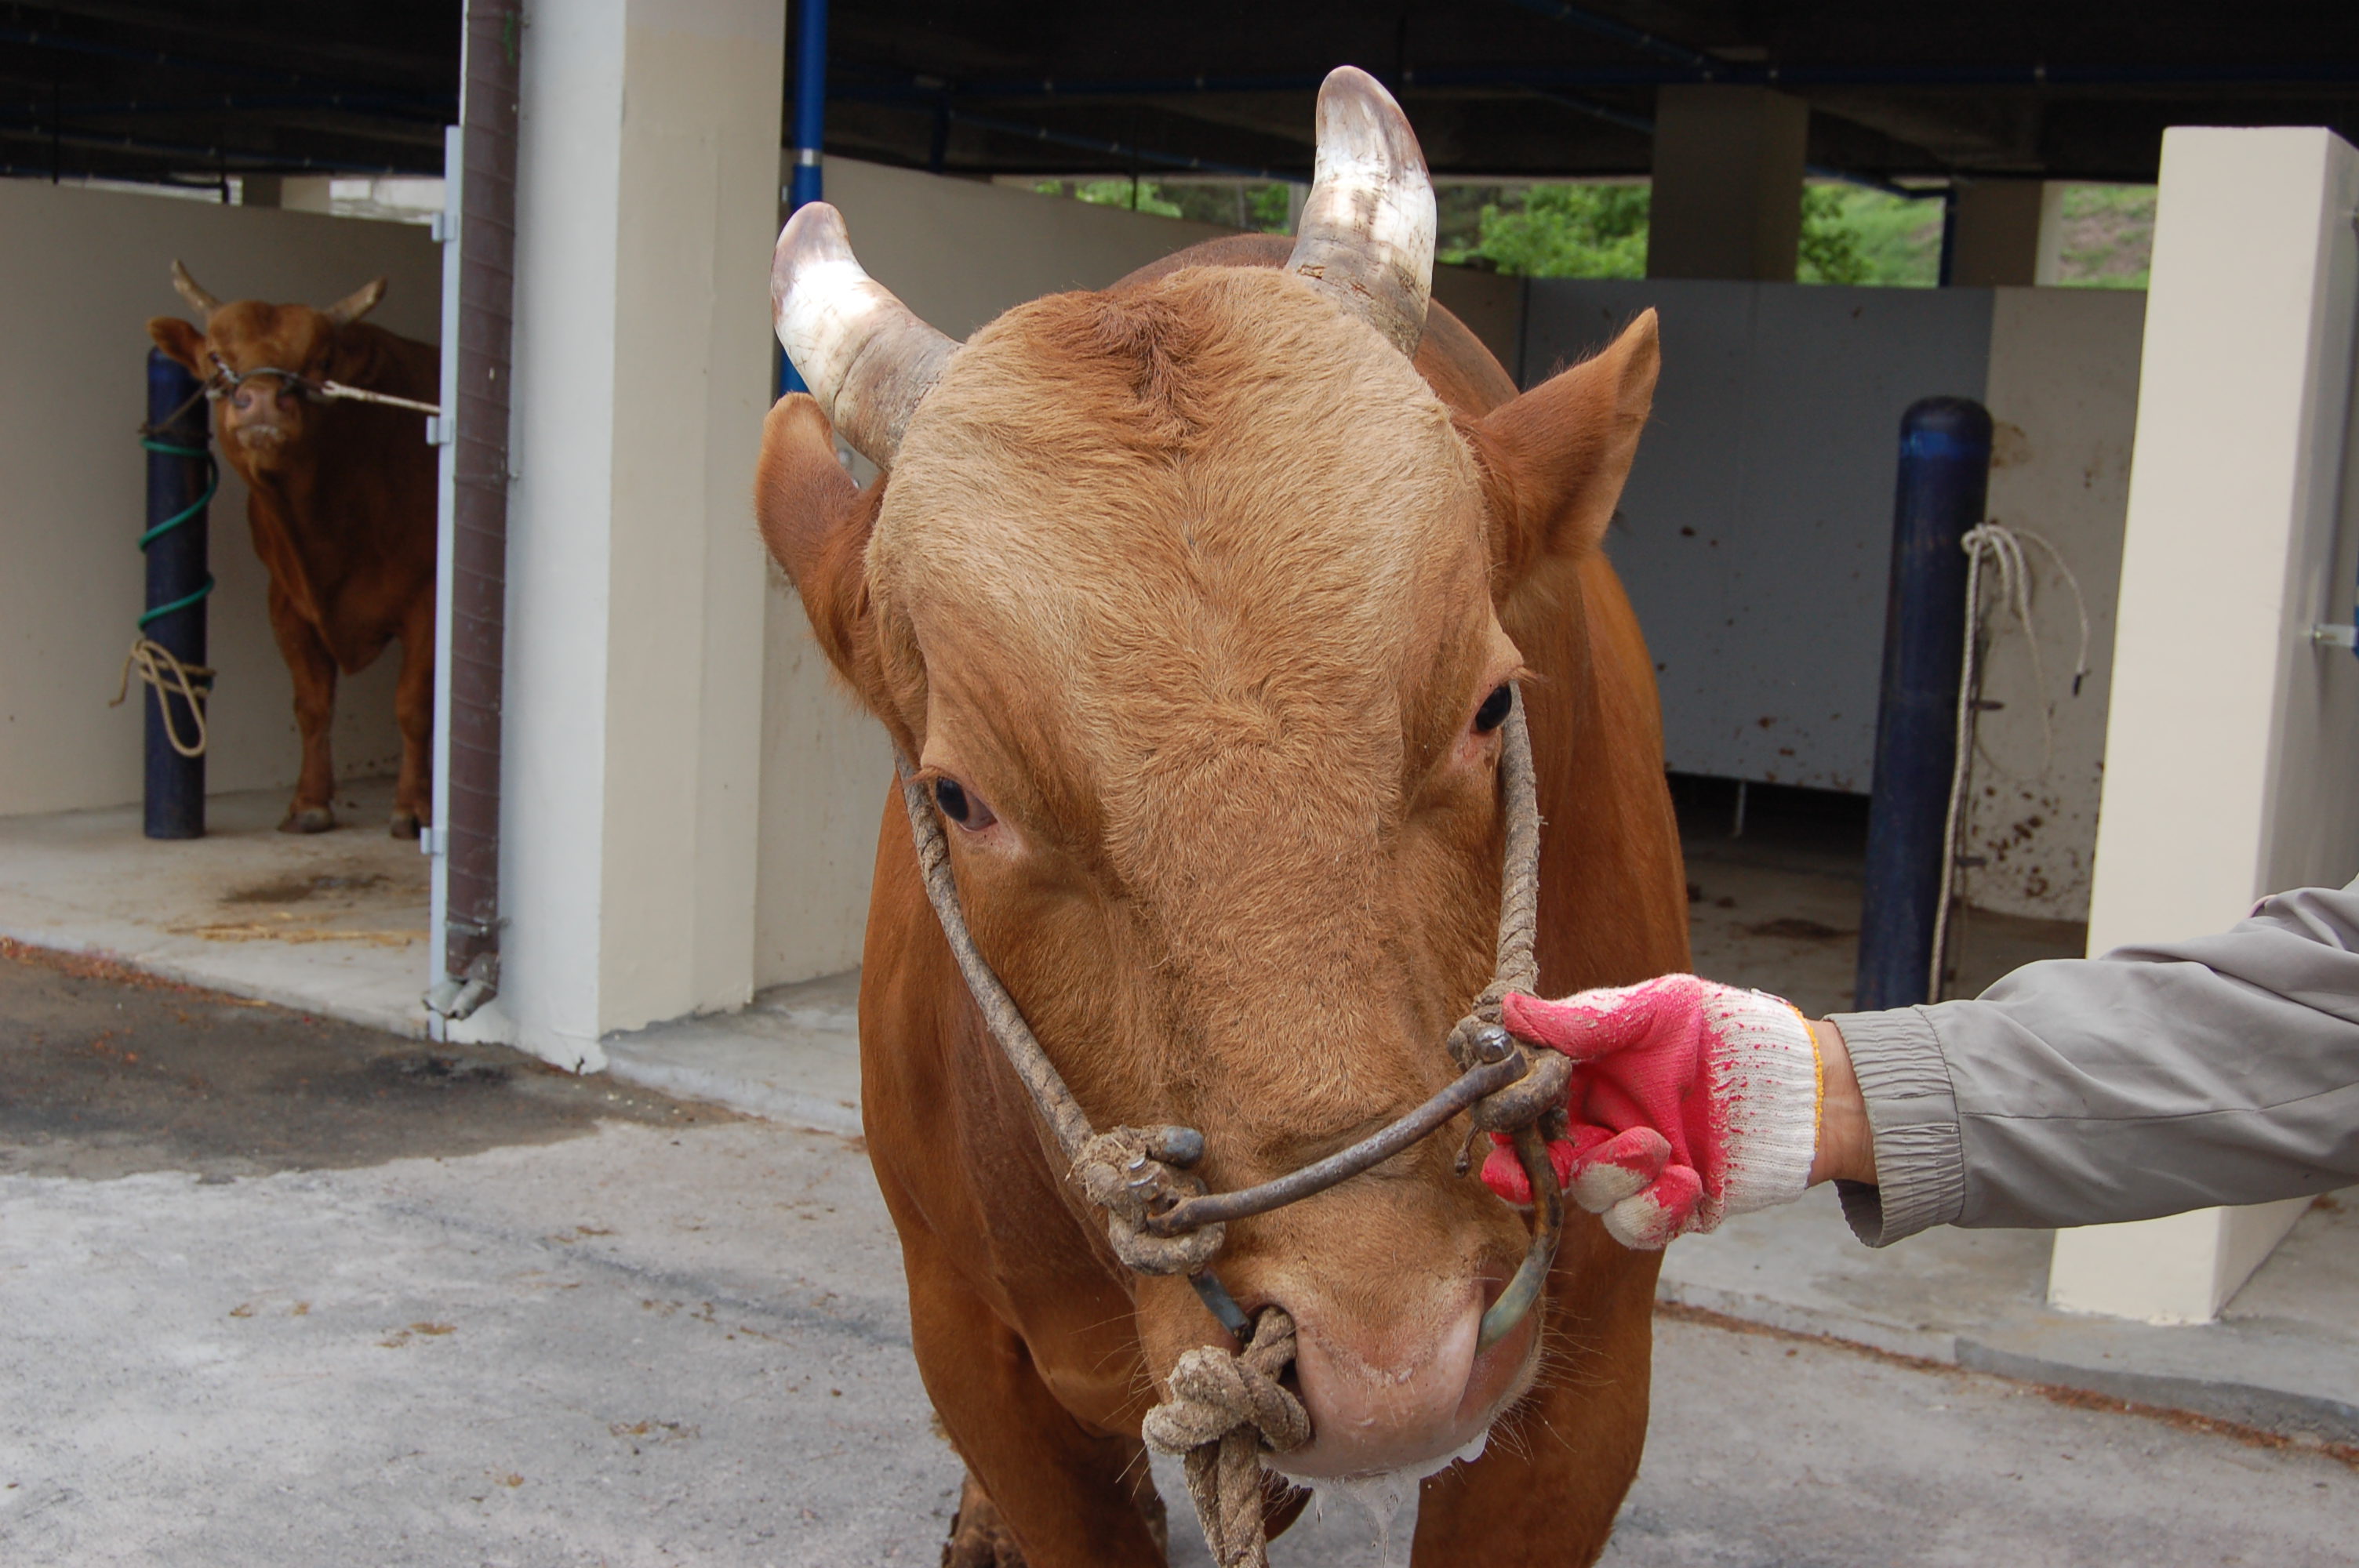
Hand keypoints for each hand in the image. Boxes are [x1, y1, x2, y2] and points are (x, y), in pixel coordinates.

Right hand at [1479, 975, 1825, 1247]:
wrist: (1810, 1087)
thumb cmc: (1733, 1033)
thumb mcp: (1659, 1010)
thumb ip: (1585, 1020)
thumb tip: (1510, 1011)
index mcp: (1586, 1076)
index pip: (1523, 1101)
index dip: (1505, 1115)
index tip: (1502, 1116)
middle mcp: (1602, 1125)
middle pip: (1537, 1161)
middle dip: (1529, 1169)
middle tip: (1539, 1164)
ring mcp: (1636, 1170)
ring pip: (1587, 1196)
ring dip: (1612, 1177)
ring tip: (1658, 1146)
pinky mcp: (1671, 1206)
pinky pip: (1638, 1225)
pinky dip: (1656, 1207)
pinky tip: (1690, 1179)